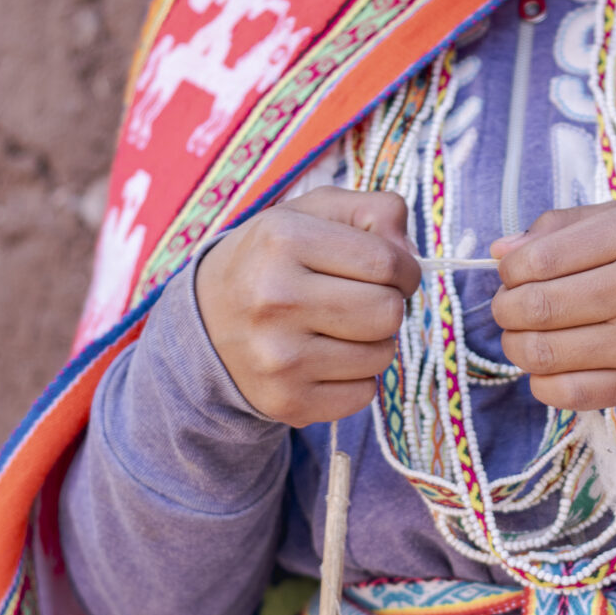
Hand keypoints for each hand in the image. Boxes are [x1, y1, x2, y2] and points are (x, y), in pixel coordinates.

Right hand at [196, 187, 418, 425]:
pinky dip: (355, 379)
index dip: (405, 269)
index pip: (387, 262)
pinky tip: (324, 360)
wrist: (204, 321)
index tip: (393, 273)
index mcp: (283, 239)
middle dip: (388, 305)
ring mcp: (278, 357)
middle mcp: (275, 298)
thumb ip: (374, 211)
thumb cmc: (274, 259)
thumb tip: (411, 254)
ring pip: (381, 357)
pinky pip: (363, 395)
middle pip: (389, 312)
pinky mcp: (286, 402)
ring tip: (338, 329)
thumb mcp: (313, 213)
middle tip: (362, 301)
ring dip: (374, 343)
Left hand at [491, 201, 615, 409]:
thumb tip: (500, 252)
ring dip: (518, 345)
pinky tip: (552, 365)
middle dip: (506, 309)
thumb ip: (562, 228)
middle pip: (533, 309)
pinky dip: (543, 382)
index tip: (515, 273)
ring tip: (529, 333)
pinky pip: (568, 395)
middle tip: (513, 305)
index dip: (509, 271)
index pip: (535, 261)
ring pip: (542, 355)